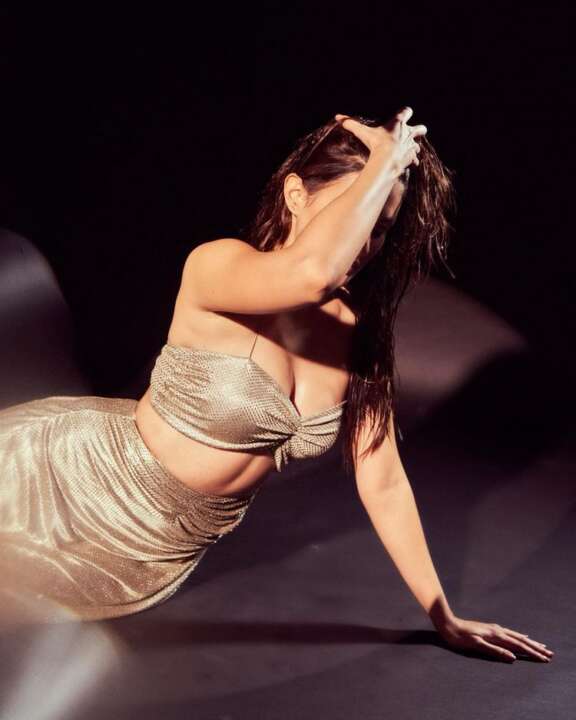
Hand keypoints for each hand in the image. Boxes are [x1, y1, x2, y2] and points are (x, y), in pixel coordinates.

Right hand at [334, 107, 426, 176]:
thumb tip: (338, 117)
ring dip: (414, 147)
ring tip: (407, 150)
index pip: (407, 111)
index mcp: (398, 123)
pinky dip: (412, 161)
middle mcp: (407, 133)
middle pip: (420, 129)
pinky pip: (414, 159)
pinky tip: (408, 164)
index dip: (405, 112)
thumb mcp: (363, 132)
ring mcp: (411, 146)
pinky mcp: (411, 157)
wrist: (387, 160)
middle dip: (419, 130)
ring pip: (418, 145)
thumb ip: (352, 124)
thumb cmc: (376, 144)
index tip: (403, 115)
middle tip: (416, 132)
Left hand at [436, 616, 554, 662]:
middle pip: (521, 640)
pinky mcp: (490, 629)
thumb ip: (494, 650)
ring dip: (529, 642)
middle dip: (535, 648)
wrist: (448, 624)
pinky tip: (522, 635)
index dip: (532, 653)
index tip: (545, 659)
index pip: (519, 645)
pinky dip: (518, 636)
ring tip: (541, 645)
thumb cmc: (460, 637)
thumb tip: (513, 658)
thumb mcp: (476, 645)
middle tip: (550, 654)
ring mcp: (494, 629)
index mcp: (496, 635)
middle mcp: (498, 631)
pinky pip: (509, 633)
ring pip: (516, 636)